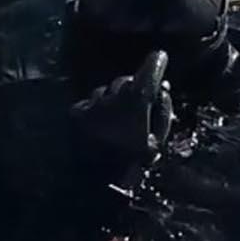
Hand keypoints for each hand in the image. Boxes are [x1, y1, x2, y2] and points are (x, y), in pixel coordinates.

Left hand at [72, 50, 174, 191]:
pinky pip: (92, 102)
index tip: (161, 57)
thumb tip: (163, 88)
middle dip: (135, 88)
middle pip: (127, 82)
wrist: (92, 184)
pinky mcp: (76, 112)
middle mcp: (111, 97)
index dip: (157, 62)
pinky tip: (103, 126)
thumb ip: (163, 111)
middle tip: (141, 103)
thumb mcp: (156, 141)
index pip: (148, 70)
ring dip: (116, 99)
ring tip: (120, 120)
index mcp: (134, 102)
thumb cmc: (130, 164)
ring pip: (108, 91)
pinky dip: (99, 108)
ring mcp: (91, 103)